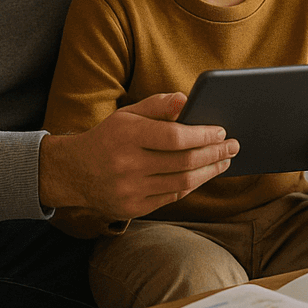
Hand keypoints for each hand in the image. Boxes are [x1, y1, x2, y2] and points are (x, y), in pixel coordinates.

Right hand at [38, 92, 237, 218]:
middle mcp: (128, 164)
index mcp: (127, 134)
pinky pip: (173, 197)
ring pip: (183, 182)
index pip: (175, 137)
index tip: (222, 131)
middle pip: (184, 161)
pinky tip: (204, 174)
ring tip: (225, 161)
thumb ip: (158, 105)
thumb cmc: (109, 137)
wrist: (74, 172)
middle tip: (233, 146)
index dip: (203, 135)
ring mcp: (130, 189)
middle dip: (215, 153)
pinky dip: (192, 185)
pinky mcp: (134, 208)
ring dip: (209, 171)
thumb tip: (187, 99)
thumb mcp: (127, 114)